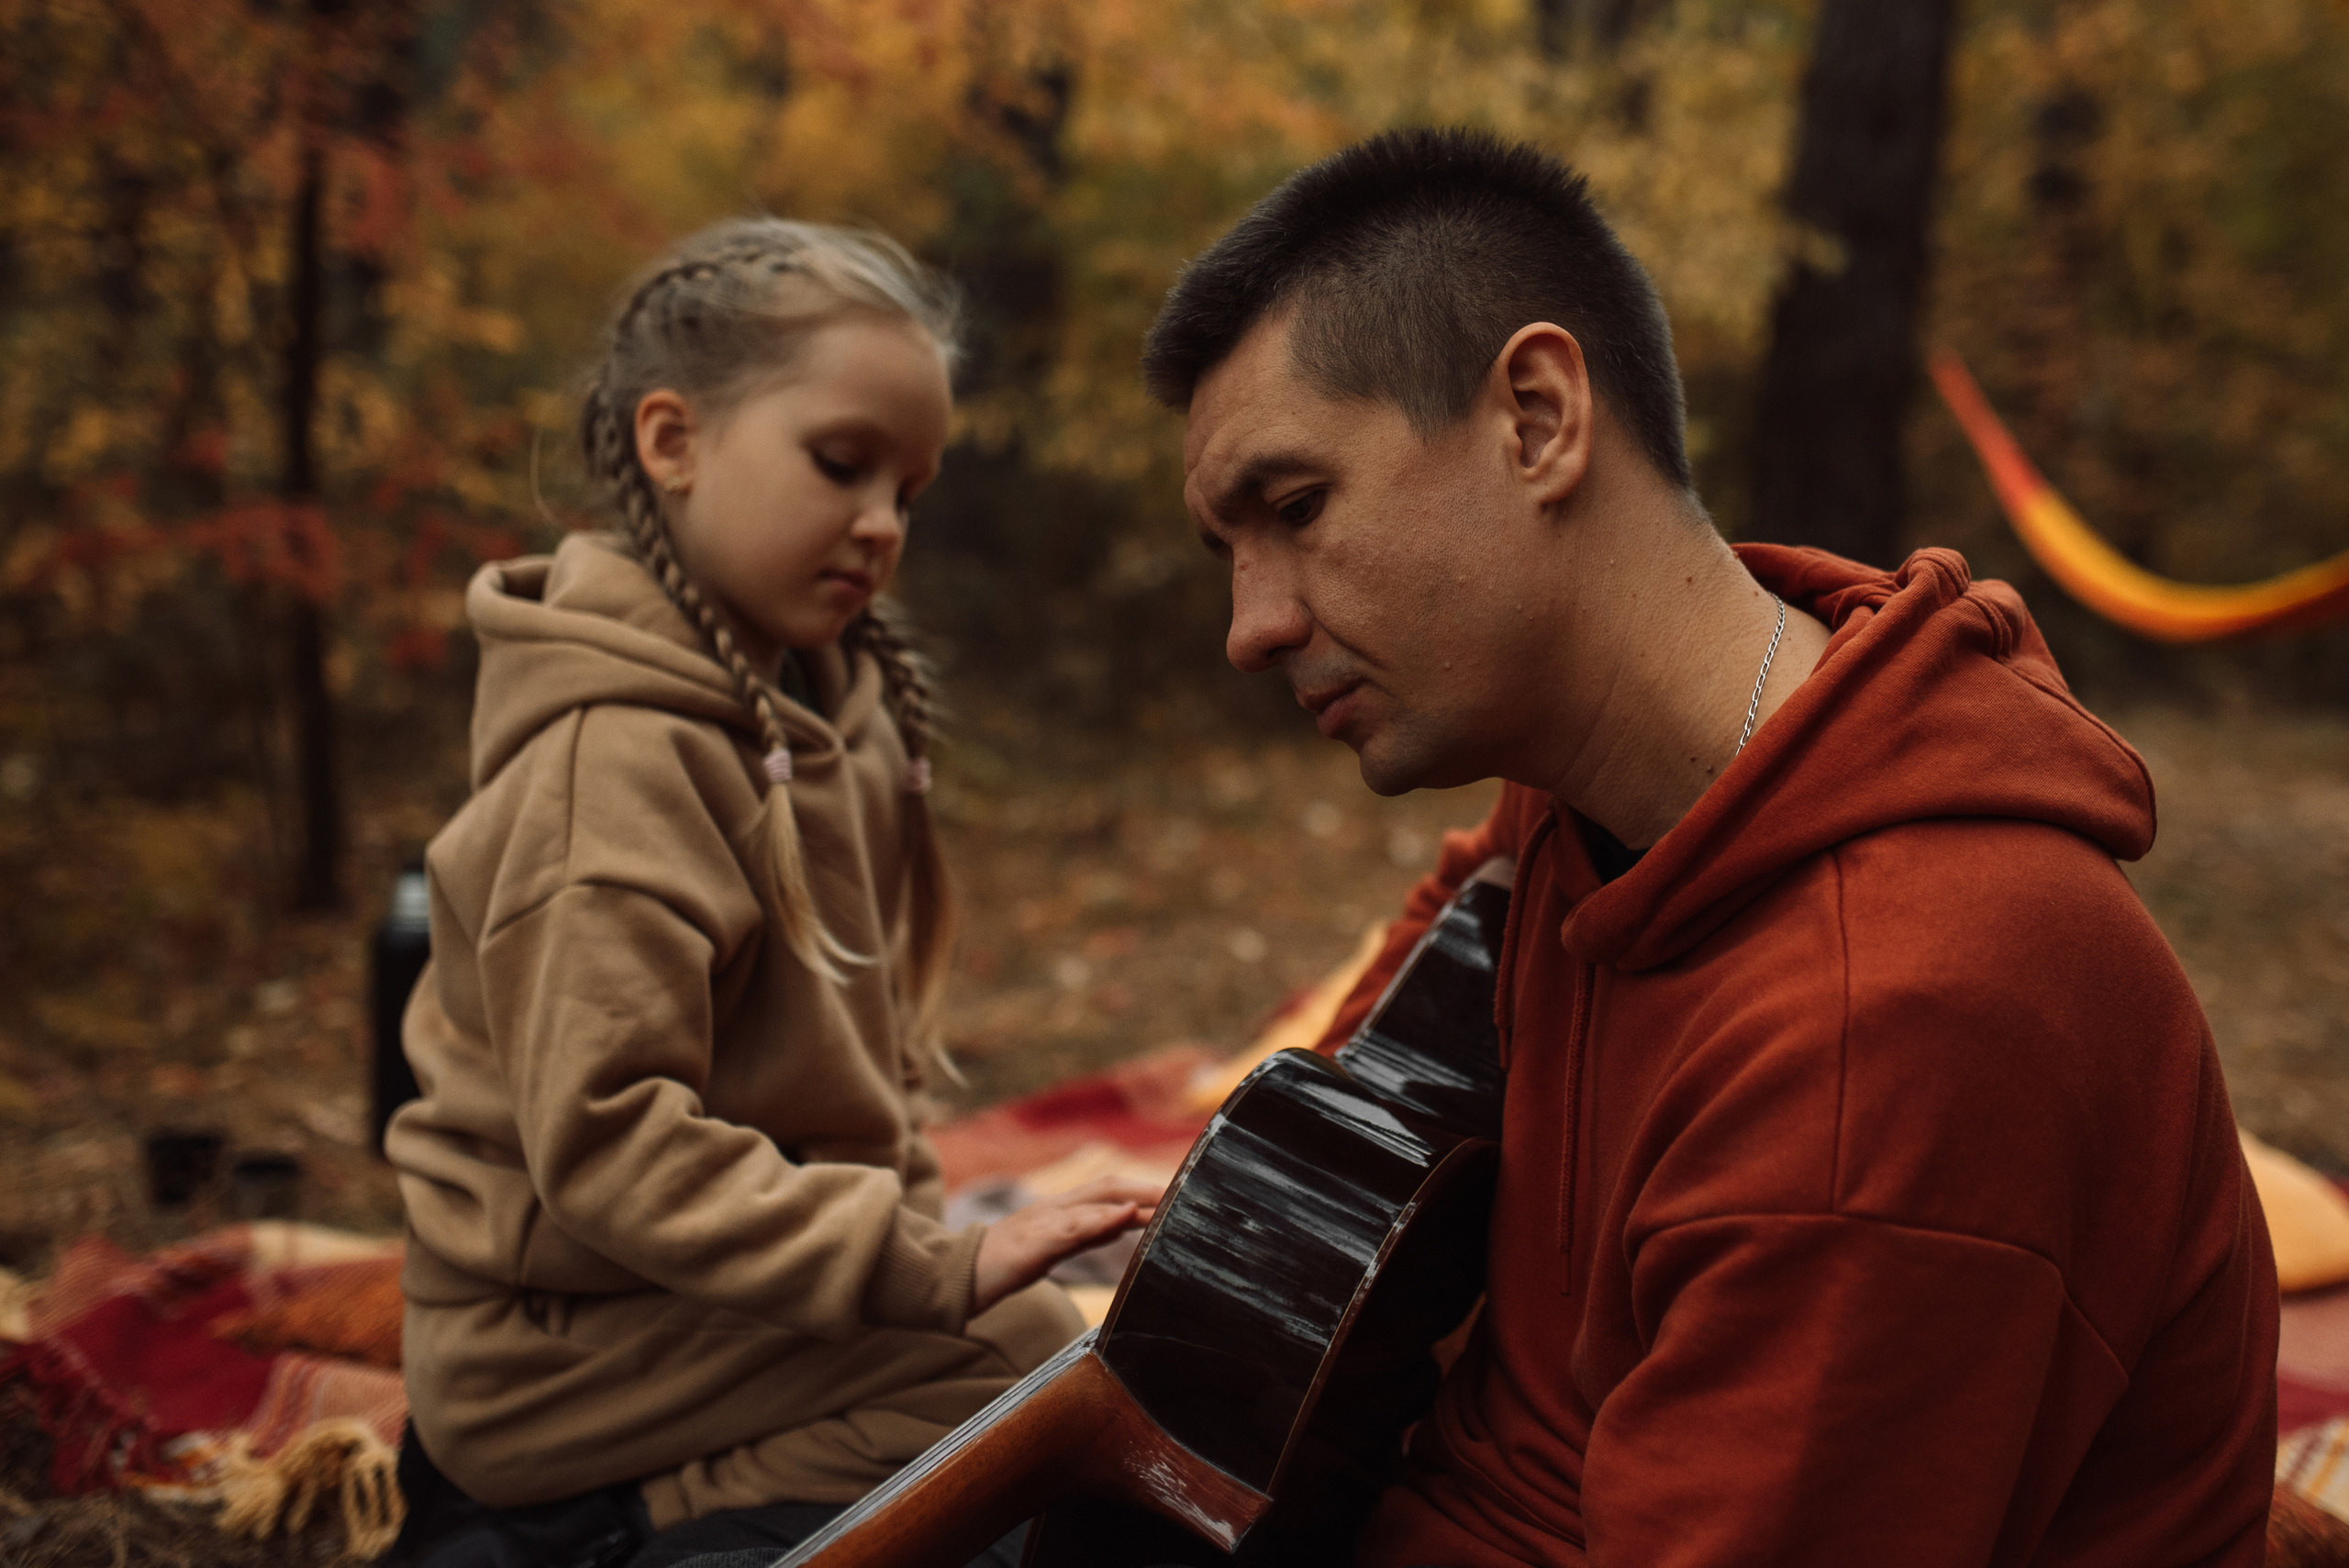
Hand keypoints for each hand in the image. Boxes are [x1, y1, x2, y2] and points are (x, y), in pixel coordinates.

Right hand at [971, 1174, 1163, 1315]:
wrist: (953, 1277)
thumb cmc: (1001, 1265)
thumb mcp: (1051, 1248)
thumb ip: (1085, 1234)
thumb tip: (1122, 1224)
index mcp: (1059, 1210)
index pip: (1108, 1191)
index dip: (1143, 1189)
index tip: (1178, 1193)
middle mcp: (1053, 1208)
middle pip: (1107, 1187)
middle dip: (1146, 1189)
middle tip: (1183, 1192)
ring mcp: (1041, 1222)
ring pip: (1092, 1202)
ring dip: (1131, 1200)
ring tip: (1164, 1201)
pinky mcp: (1030, 1244)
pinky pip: (1069, 1229)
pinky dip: (1098, 1220)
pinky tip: (1121, 1218)